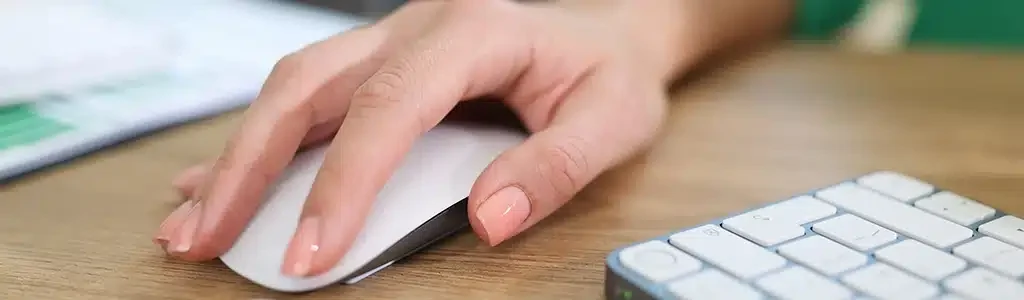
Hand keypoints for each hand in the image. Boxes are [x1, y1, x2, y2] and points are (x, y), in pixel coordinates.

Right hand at [157, 0, 693, 276]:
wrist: (609, 31)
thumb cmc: (608, 72)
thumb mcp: (611, 119)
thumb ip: (555, 167)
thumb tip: (489, 218)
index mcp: (471, 30)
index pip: (387, 109)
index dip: (341, 184)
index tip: (309, 252)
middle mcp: (416, 26)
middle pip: (307, 86)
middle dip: (247, 167)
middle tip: (202, 240)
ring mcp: (389, 39)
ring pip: (291, 88)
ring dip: (236, 156)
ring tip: (191, 223)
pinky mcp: (378, 63)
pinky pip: (305, 96)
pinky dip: (258, 142)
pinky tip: (216, 179)